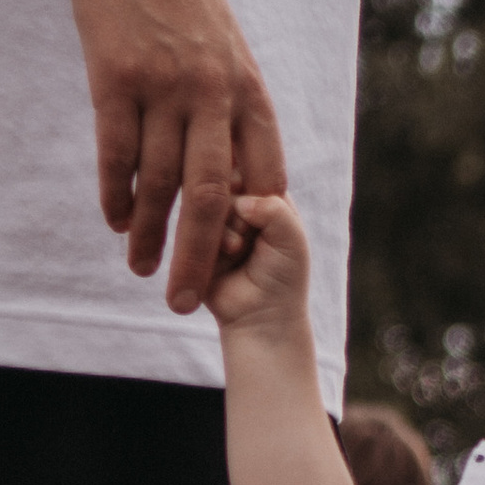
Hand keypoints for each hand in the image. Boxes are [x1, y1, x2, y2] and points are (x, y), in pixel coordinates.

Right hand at [69, 0, 286, 310]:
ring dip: (149, 233)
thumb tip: (231, 163)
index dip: (253, 226)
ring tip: (140, 267)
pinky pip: (116, 153)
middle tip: (187, 301)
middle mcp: (212, 93)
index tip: (244, 265)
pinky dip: (115, 193)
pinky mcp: (115, 79)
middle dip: (202, 257)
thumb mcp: (224, 45)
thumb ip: (229, 104)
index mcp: (247, 87)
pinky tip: (113, 220)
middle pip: (214, 197)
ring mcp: (163, 86)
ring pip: (159, 183)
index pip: (262, 173)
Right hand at [205, 193, 313, 341]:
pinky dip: (211, 237)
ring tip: (239, 248)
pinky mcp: (194, 238)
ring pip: (208, 201)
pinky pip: (192, 223)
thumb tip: (238, 197)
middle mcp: (240, 206)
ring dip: (226, 225)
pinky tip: (228, 253)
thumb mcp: (291, 238)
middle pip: (225, 180)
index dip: (253, 184)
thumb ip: (272, 208)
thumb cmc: (283, 278)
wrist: (260, 316)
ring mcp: (215, 222)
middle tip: (250, 233)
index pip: (253, 167)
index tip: (262, 211)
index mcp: (267, 198)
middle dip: (238, 208)